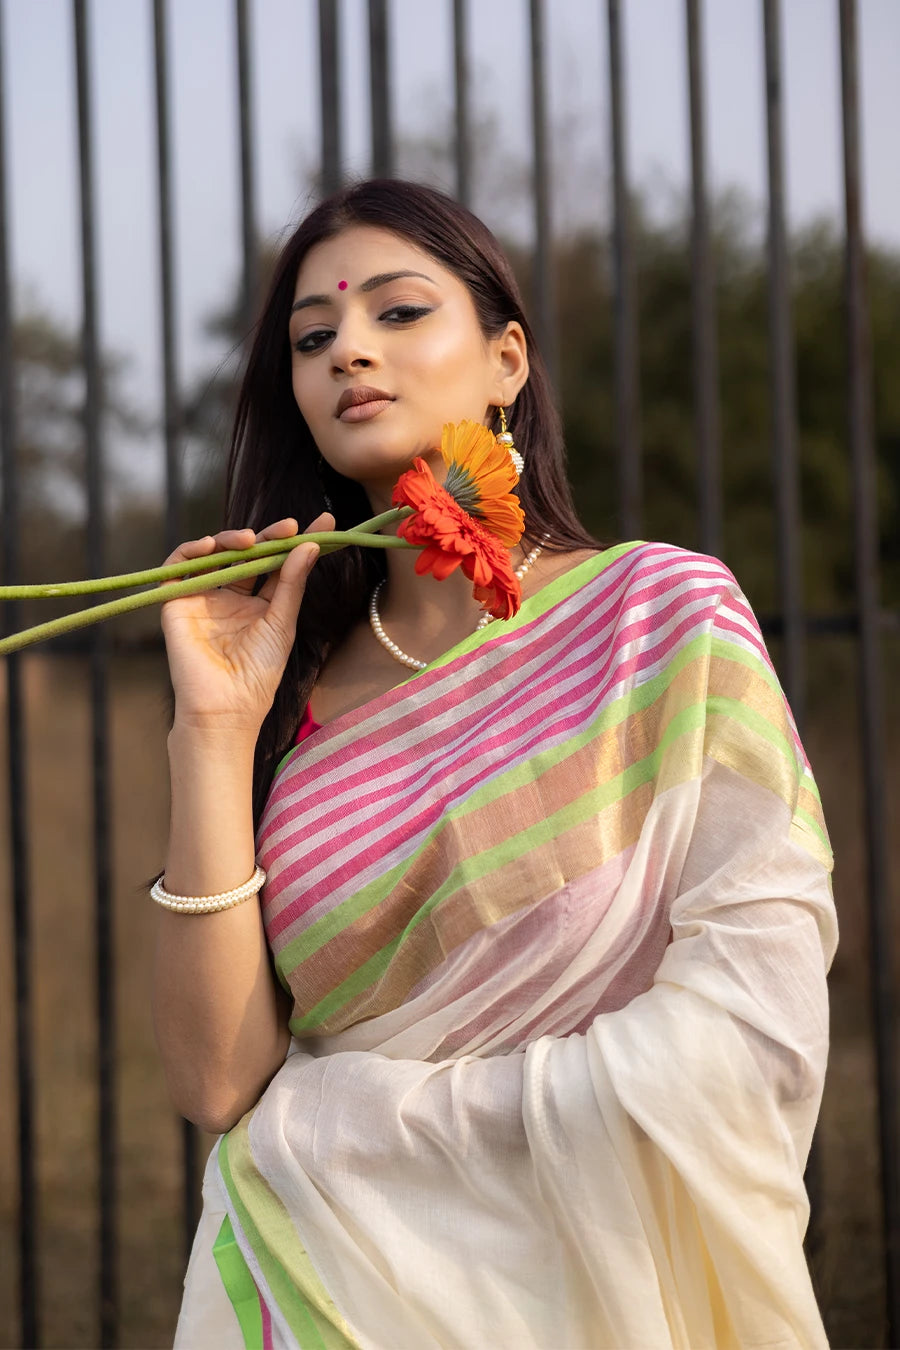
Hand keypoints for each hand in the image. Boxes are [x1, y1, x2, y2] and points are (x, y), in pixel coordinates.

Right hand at [160, 514, 331, 732]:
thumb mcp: (282, 623)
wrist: (225, 708)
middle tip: (288, 527)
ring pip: (213, 553)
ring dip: (230, 539)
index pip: (276, 564)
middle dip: (266, 536)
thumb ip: (292, 583)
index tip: (322, 522)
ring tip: (249, 540)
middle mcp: (229, 597)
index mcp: (258, 604)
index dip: (295, 542)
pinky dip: (191, 551)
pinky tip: (210, 546)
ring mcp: (203, 598)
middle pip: (246, 554)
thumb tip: (310, 545)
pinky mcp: (176, 603)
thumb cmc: (258, 674)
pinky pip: (178, 567)